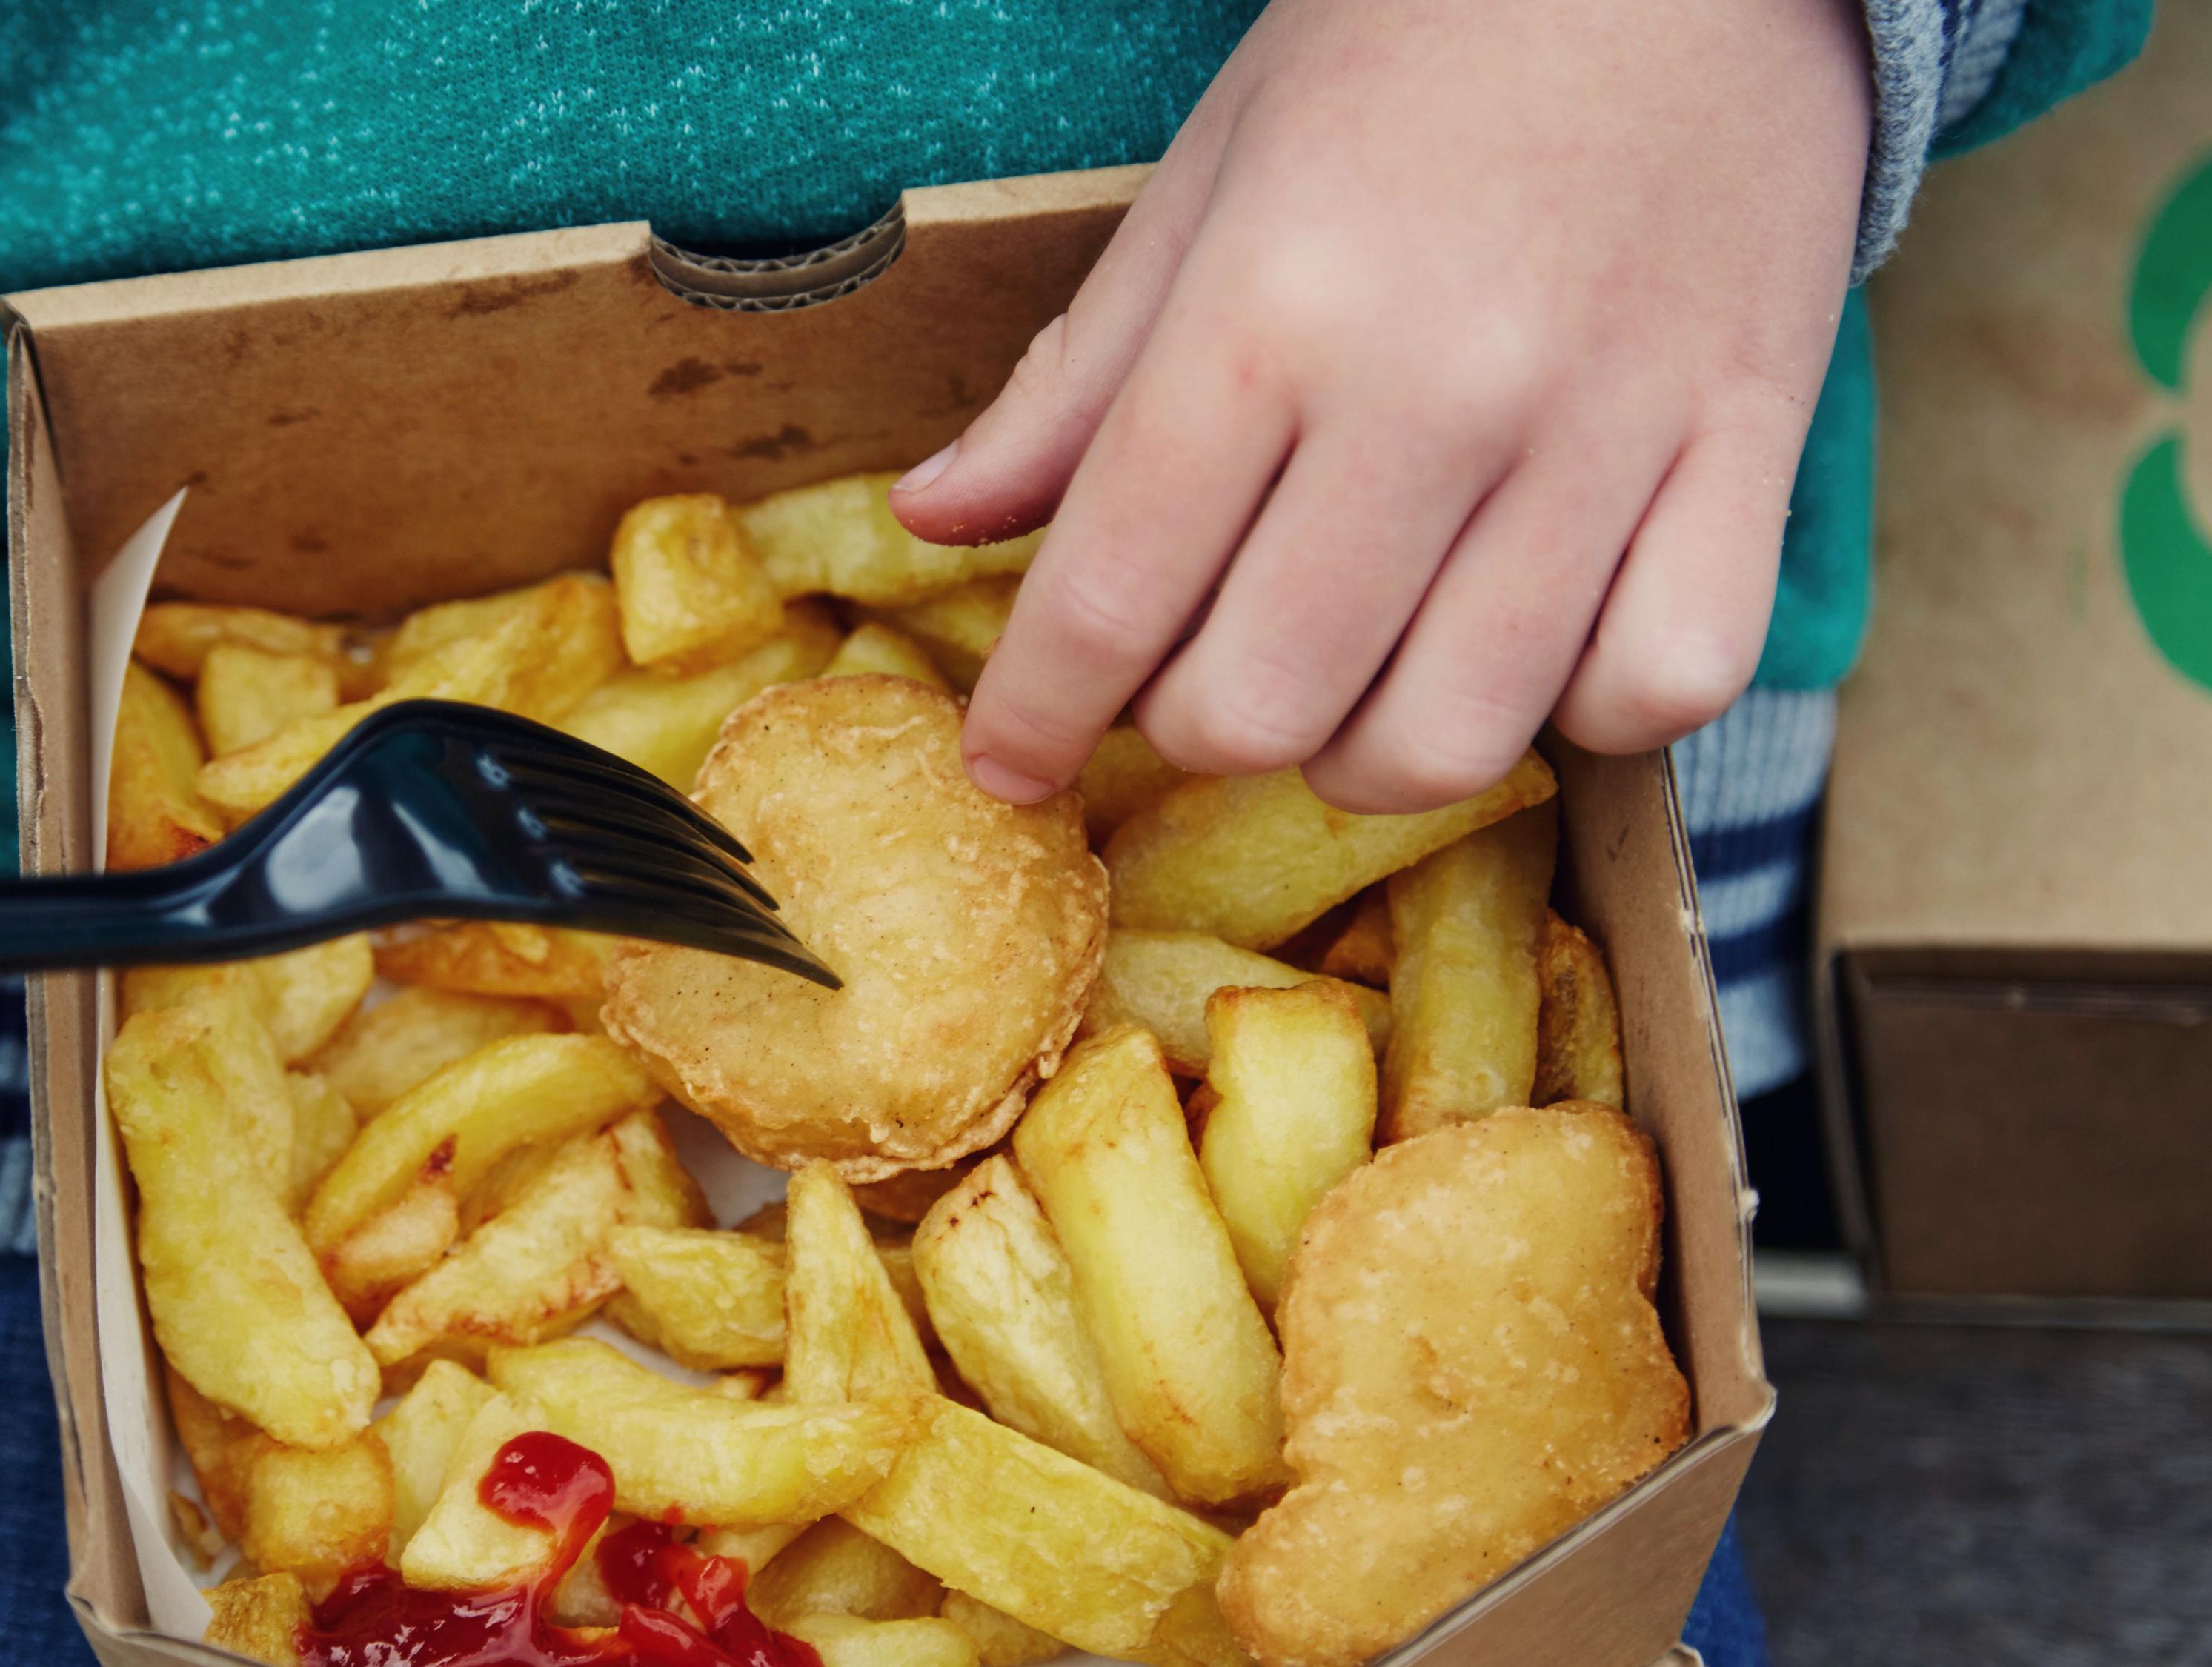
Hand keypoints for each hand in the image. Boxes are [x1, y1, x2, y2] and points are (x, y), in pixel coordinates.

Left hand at [893, 0, 1869, 810]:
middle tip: (1194, 674)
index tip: (1006, 763)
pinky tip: (1532, 645)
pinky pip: (1662, 689)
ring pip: (1449, 739)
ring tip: (1348, 677)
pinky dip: (1578, 711)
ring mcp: (1605, 432)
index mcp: (1267, 314)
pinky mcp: (1750, 447)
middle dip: (1192, 730)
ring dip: (1362, 756)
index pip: (1110, 596)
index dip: (1034, 715)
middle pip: (1263, 706)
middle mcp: (1435, 391)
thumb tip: (934, 518)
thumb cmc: (1407, 52)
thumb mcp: (1201, 189)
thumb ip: (1074, 380)